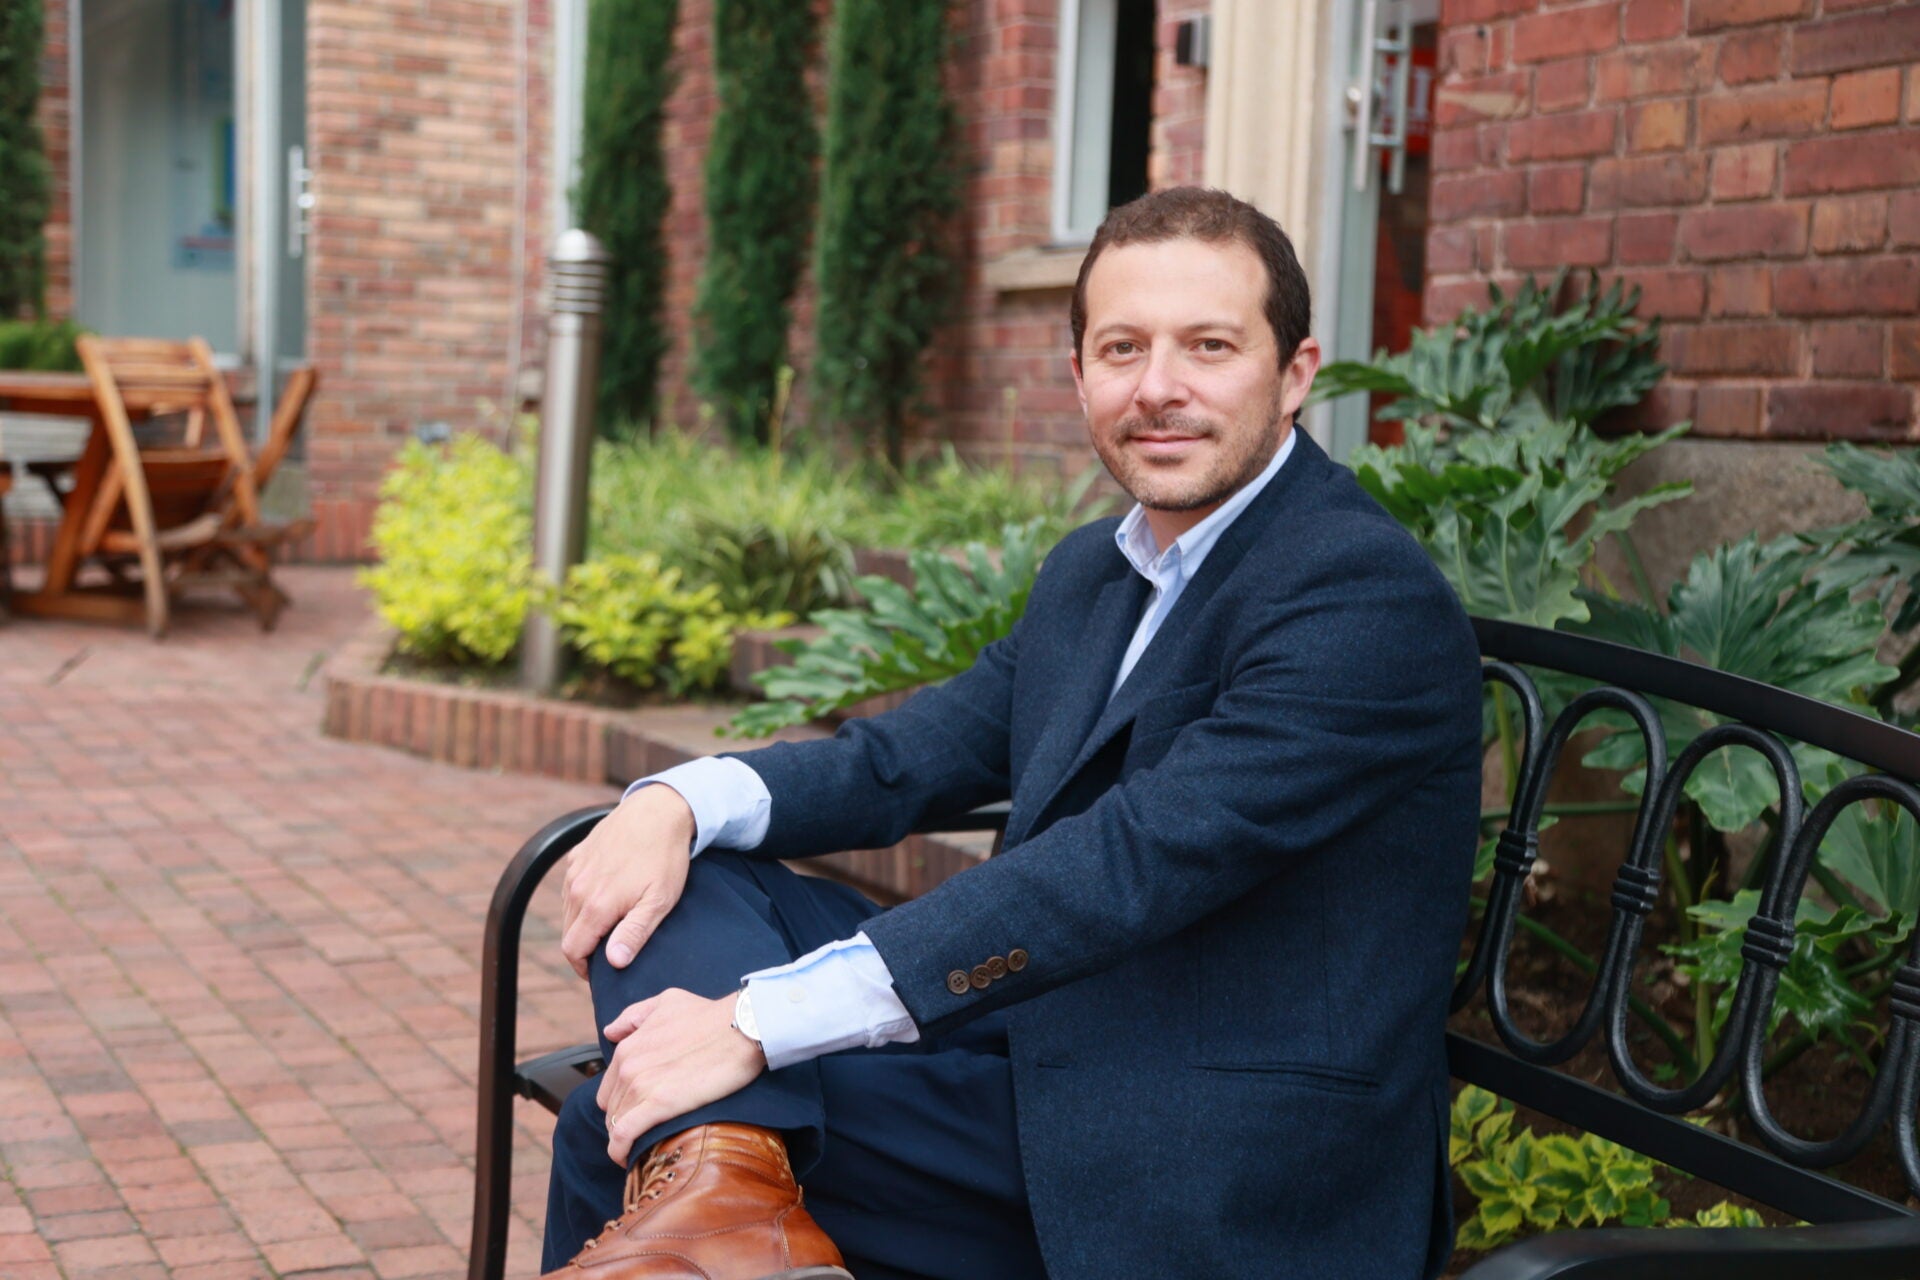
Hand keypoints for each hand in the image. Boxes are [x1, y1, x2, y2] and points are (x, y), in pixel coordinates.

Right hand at [561, 785, 696, 978]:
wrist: (658, 810)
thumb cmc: (664, 858)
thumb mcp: (658, 901)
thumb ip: (634, 933)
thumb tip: (614, 962)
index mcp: (595, 905)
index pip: (573, 950)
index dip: (584, 968)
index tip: (601, 973)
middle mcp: (577, 889)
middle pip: (569, 932)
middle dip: (585, 947)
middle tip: (610, 949)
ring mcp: (575, 870)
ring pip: (569, 910)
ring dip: (584, 921)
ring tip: (612, 922)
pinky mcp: (578, 855)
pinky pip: (572, 886)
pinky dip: (583, 897)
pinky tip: (608, 892)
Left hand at [596, 989, 767, 1165]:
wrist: (741, 1028)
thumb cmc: (710, 1015)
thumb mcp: (667, 1002)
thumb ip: (634, 1016)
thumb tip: (611, 1032)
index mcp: (628, 1046)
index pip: (609, 1087)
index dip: (620, 1101)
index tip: (635, 1111)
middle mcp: (628, 1066)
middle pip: (611, 1108)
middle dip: (623, 1120)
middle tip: (644, 1129)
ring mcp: (641, 1086)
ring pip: (616, 1124)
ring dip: (624, 1138)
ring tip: (641, 1147)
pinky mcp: (659, 1105)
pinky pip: (624, 1136)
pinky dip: (621, 1150)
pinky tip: (627, 1159)